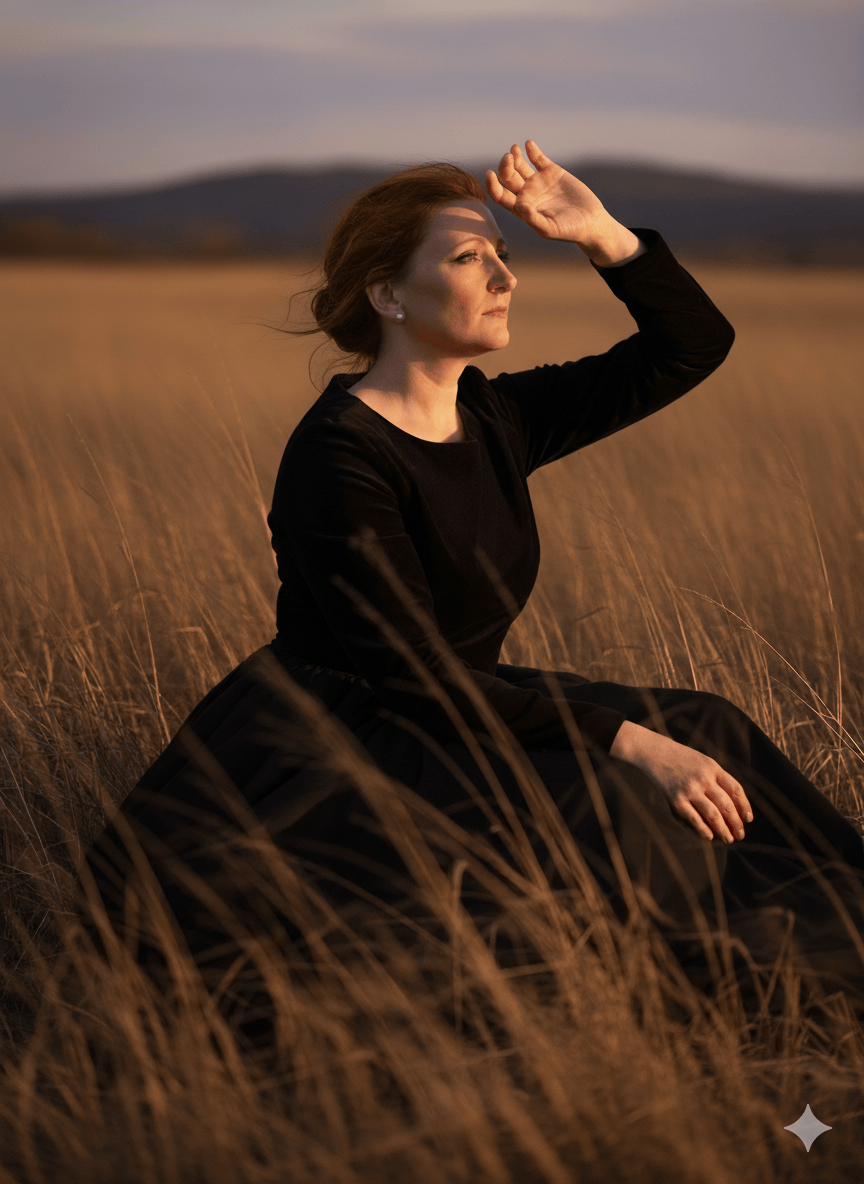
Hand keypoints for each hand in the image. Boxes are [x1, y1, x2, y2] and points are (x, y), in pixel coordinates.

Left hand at [486, 140, 610, 245]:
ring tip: (515, 149)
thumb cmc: (568, 230)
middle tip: (508, 157)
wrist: (590, 221)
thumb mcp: (549, 229)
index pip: (500, 195)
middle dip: (504, 166)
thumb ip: (532, 219)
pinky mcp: (551, 171)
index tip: (490, 173)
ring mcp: (538, 181)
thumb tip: (519, 205)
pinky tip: (528, 144)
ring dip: (514, 156)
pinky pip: (538, 158)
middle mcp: (526, 193)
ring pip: (520, 165)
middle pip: (508, 177)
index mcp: (521, 208)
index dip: (492, 185)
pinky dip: (532, 150)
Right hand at [609, 721, 753, 843]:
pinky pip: (694, 819)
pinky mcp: (676, 799)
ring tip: (729, 839)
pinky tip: (710, 837)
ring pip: (713, 815)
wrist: (654, 753)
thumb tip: (733, 805)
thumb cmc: (682, 759)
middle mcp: (703, 779)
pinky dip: (704, 830)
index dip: (744, 806)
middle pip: (726, 805)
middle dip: (736, 823)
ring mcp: (689, 790)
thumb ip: (718, 779)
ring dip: (723, 830)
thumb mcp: (704, 762)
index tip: (748, 819)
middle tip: (740, 835)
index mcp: (713, 768)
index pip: (736, 790)